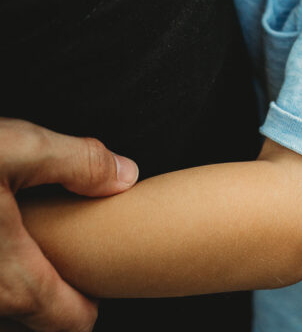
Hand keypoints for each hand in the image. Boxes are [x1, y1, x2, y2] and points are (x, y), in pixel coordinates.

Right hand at [0, 118, 137, 331]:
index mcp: (12, 274)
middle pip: (35, 319)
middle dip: (57, 292)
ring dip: (23, 281)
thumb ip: (77, 162)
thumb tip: (126, 176)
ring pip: (6, 305)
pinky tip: (7, 230)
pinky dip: (2, 271)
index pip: (68, 322)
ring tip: (38, 244)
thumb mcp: (17, 148)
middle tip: (76, 254)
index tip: (105, 276)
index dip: (92, 301)